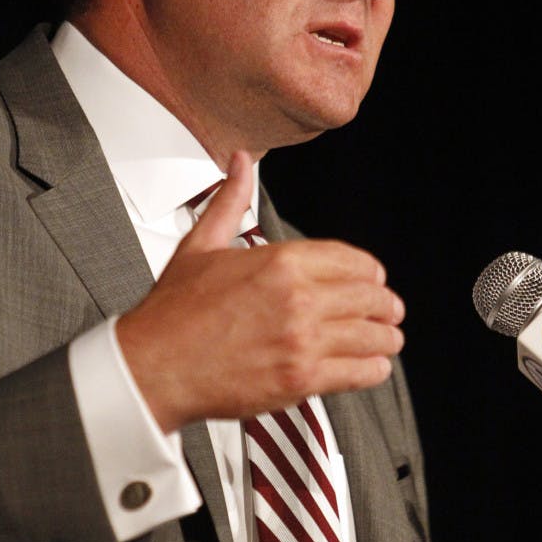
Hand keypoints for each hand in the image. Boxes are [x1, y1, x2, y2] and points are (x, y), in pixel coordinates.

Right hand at [116, 151, 404, 431]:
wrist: (151, 366)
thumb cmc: (172, 311)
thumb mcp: (201, 244)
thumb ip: (231, 200)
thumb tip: (240, 162)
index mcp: (280, 261)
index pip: (351, 260)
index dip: (369, 271)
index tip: (374, 278)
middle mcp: (298, 298)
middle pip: (370, 296)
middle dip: (385, 303)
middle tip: (390, 309)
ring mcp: (302, 340)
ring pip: (372, 335)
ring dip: (386, 336)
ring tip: (389, 338)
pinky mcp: (301, 379)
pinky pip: (360, 373)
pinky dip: (373, 369)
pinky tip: (373, 366)